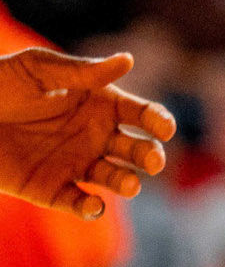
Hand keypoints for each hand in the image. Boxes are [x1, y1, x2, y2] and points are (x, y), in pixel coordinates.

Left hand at [0, 49, 174, 219]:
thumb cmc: (4, 83)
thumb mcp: (41, 70)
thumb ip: (83, 72)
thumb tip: (128, 60)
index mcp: (100, 102)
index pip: (140, 112)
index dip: (157, 119)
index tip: (166, 128)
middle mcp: (94, 134)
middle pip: (134, 147)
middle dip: (148, 155)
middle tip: (153, 161)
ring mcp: (74, 163)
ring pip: (111, 176)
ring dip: (125, 181)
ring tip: (131, 184)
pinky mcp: (50, 189)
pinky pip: (75, 201)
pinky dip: (88, 207)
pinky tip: (95, 205)